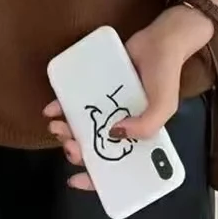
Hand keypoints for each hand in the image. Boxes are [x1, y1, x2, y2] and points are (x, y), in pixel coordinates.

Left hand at [44, 6, 213, 190]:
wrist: (159, 38)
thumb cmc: (165, 75)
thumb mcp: (164, 106)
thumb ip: (147, 126)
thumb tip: (113, 134)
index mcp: (137, 138)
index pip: (115, 167)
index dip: (95, 178)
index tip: (75, 180)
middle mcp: (120, 125)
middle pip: (94, 147)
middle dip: (77, 151)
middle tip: (68, 144)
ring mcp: (106, 107)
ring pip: (81, 126)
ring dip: (65, 130)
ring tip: (56, 125)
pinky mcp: (96, 87)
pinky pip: (75, 100)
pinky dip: (61, 106)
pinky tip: (52, 108)